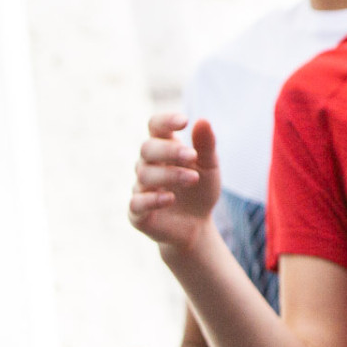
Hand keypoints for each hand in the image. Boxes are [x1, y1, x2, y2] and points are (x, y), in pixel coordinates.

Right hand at [128, 114, 220, 254]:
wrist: (196, 226)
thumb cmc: (200, 190)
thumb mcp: (210, 167)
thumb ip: (206, 146)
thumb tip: (203, 120)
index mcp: (164, 148)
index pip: (155, 127)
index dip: (165, 122)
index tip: (184, 121)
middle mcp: (147, 165)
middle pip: (147, 148)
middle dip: (169, 150)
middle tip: (192, 156)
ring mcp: (140, 188)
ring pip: (145, 175)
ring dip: (170, 175)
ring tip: (193, 179)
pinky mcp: (137, 212)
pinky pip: (137, 202)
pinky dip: (152, 199)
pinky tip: (169, 198)